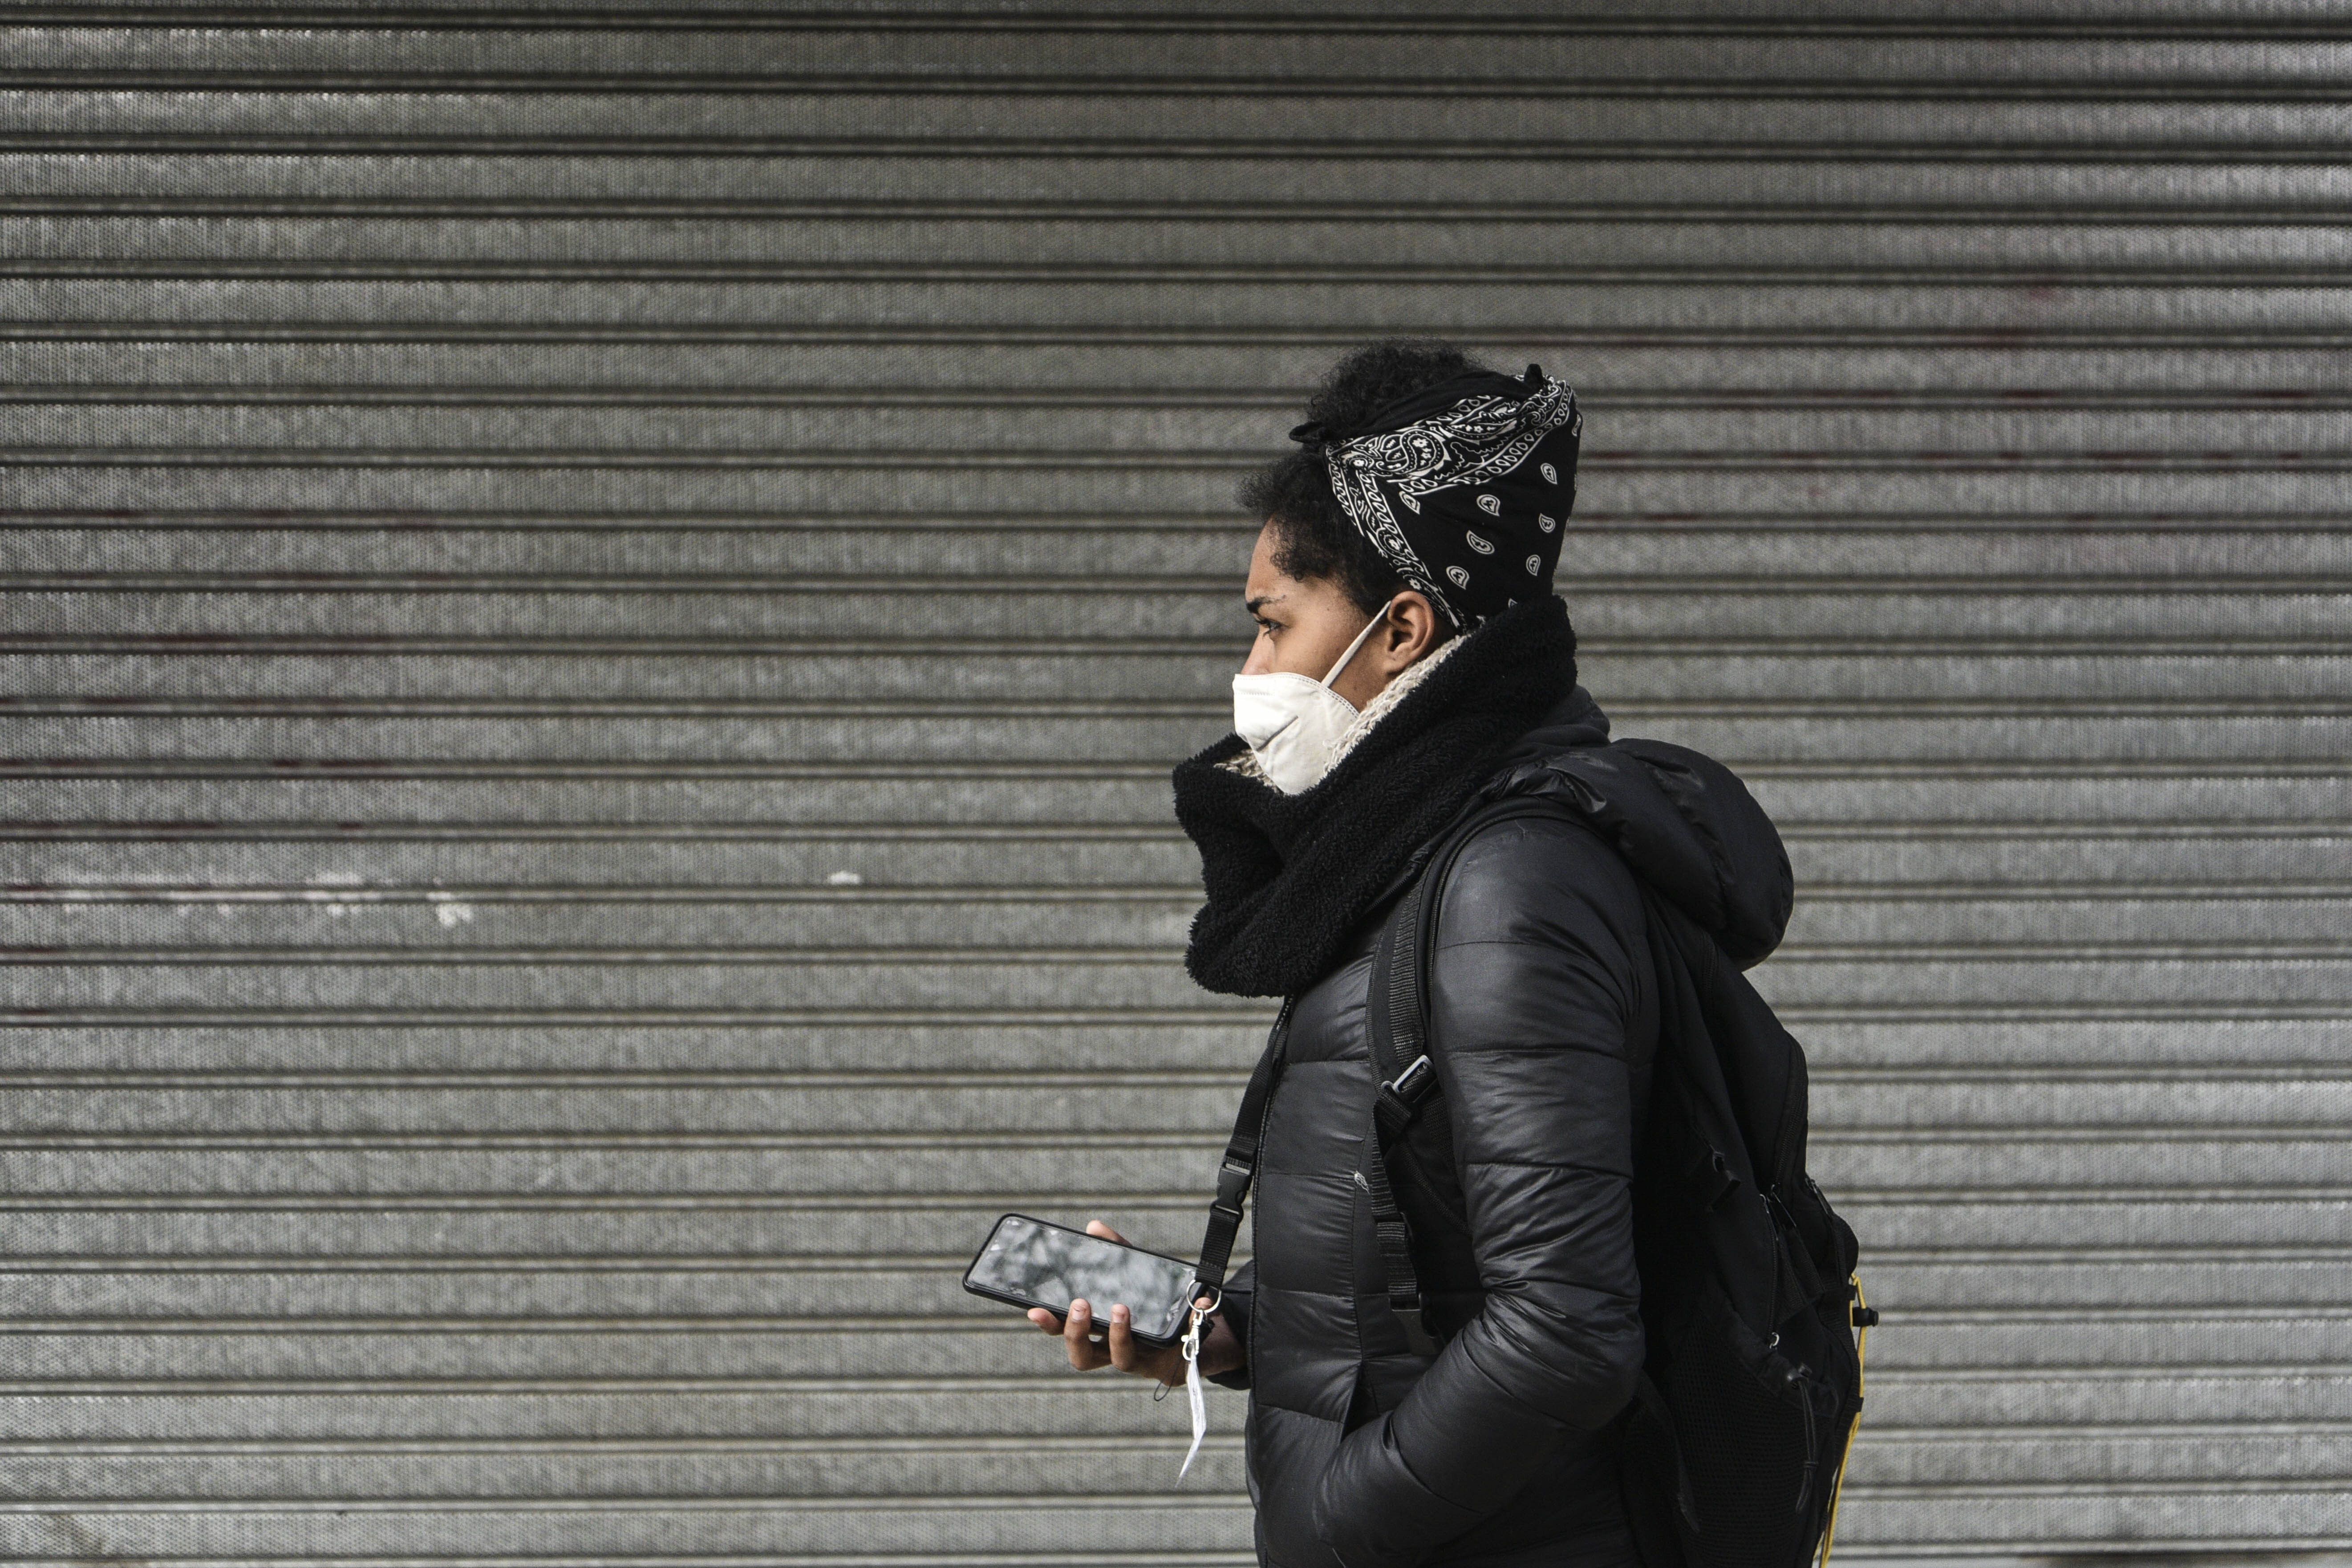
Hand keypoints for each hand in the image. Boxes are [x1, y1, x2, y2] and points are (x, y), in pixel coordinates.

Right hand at [1026, 1220, 1241, 1381]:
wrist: (1190, 1337)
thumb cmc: (1149, 1308)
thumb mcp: (1131, 1275)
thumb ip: (1114, 1253)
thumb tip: (1094, 1227)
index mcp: (1097, 1332)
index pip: (1065, 1332)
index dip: (1049, 1324)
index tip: (1035, 1310)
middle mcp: (1113, 1350)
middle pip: (1083, 1356)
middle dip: (1077, 1331)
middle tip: (1080, 1305)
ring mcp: (1141, 1358)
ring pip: (1121, 1359)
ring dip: (1119, 1333)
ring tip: (1121, 1308)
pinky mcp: (1169, 1361)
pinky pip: (1176, 1345)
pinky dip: (1189, 1320)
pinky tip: (1200, 1302)